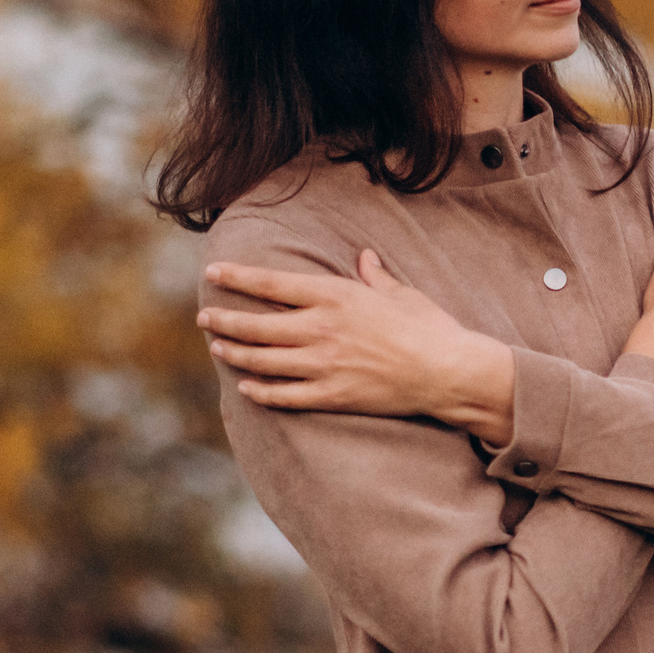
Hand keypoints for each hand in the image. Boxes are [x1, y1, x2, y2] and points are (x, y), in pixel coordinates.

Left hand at [198, 250, 516, 444]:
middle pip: (256, 325)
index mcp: (336, 297)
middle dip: (224, 321)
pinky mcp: (332, 395)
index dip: (237, 278)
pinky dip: (260, 392)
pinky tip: (247, 387)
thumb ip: (375, 276)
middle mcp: (322, 329)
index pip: (271, 284)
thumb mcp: (401, 294)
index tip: (212, 273)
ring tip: (219, 349)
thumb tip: (365, 257)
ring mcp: (324, 365)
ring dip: (235, 354)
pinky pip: (284, 395)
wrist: (448, 372)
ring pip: (262, 361)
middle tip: (205, 318)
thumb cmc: (429, 327)